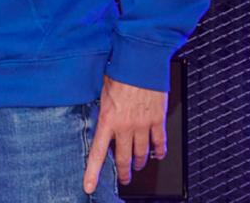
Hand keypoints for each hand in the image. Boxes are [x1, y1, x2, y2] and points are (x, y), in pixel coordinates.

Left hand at [84, 75, 168, 192]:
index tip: (89, 187)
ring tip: (139, 166)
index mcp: (107, 120)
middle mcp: (125, 127)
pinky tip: (158, 155)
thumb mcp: (101, 91)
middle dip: (123, 172)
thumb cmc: (119, 73)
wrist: (140, 63)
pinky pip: (159, 142)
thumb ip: (103, 110)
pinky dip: (159, 151)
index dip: (92, 173)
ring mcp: (143, 125)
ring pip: (142, 153)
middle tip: (124, 179)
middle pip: (123, 158)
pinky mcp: (158, 120)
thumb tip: (103, 121)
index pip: (97, 153)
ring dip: (140, 162)